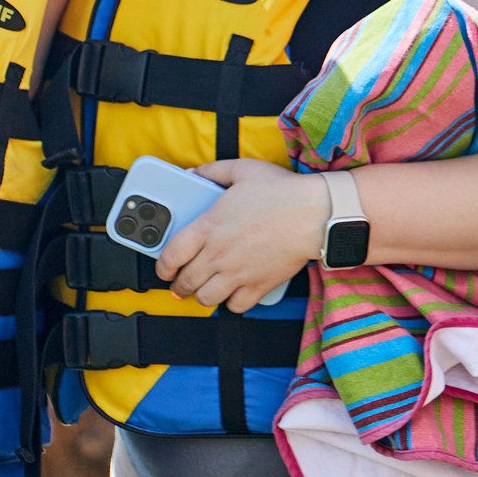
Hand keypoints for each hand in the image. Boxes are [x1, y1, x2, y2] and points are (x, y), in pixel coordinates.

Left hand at [155, 159, 325, 312]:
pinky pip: (236, 306)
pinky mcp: (259, 286)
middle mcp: (218, 254)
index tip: (164, 269)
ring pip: (207, 298)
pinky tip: (232, 293)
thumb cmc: (281, 191)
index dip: (162, 267)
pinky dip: (231, 303)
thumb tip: (193, 173)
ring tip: (203, 289)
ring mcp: (238, 273)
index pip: (171, 255)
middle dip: (179, 285)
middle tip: (181, 282)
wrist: (314, 214)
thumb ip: (212, 170)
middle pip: (186, 282)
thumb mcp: (242, 169)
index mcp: (209, 227)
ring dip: (201, 296)